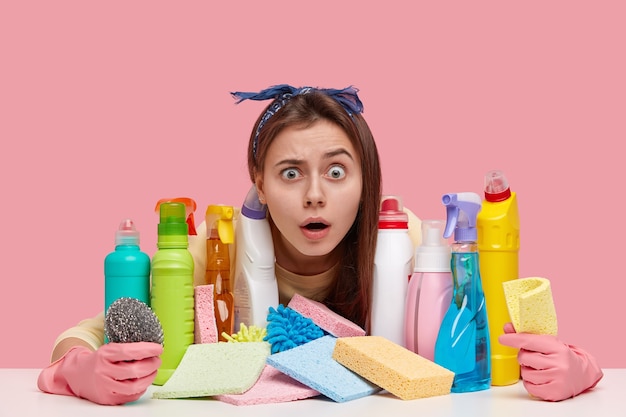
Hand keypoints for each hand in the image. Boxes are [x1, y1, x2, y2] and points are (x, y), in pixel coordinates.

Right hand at [38, 342, 162, 404]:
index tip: (159, 348)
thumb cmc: (99, 360)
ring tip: (153, 371)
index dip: (147, 350)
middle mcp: (103, 371)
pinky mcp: (107, 399)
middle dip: (151, 365)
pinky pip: (130, 396)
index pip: (129, 351)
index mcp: (104, 355)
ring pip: (134, 386)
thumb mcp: (108, 349)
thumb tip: (152, 349)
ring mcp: (104, 387)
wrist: (78, 375)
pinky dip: (141, 388)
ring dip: (149, 378)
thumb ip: (127, 349)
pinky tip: (143, 382)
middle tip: (157, 360)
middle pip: (134, 371)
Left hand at [499, 323, 602, 400]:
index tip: (502, 339)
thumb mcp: (548, 342)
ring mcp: (557, 379)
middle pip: (524, 357)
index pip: (529, 341)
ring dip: (527, 371)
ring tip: (539, 369)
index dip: (513, 339)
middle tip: (534, 358)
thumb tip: (507, 328)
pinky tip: (541, 379)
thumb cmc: (561, 356)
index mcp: (557, 347)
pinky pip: (530, 387)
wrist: (582, 374)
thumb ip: (527, 336)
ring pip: (525, 373)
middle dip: (524, 357)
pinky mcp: (554, 392)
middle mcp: (558, 363)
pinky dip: (531, 383)